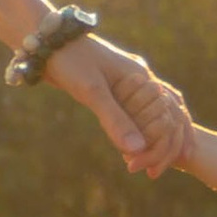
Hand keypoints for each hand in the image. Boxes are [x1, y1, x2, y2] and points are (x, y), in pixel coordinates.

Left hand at [41, 33, 192, 179]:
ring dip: (153, 142)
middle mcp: (140, 81)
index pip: (169, 117)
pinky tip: (131, 150)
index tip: (149, 170)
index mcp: (142, 78)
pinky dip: (138, 133)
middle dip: (163, 147)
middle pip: (167, 117)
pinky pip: (135, 115)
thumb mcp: (92, 91)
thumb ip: (114, 119)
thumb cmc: (70, 60)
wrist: (47, 42)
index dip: (163, 146)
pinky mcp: (113, 89)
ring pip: (152, 117)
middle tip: (150, 174)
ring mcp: (128, 85)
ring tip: (147, 167)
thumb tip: (137, 150)